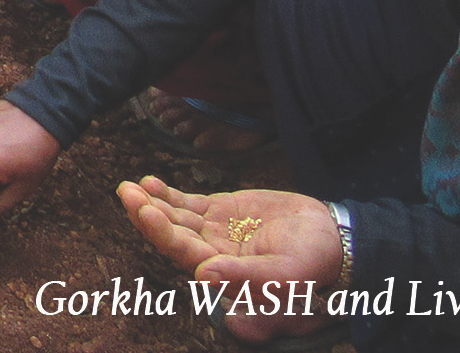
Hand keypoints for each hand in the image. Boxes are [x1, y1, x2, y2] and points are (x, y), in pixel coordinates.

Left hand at [117, 178, 344, 342]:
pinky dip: (167, 194)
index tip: (145, 212)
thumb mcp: (284, 275)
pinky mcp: (220, 210)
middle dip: (147, 215)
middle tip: (127, 193)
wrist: (331, 238)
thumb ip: (244, 276)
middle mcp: (211, 252)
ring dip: (150, 202)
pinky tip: (149, 182)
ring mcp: (213, 230)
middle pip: (171, 234)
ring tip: (129, 187)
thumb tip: (202, 277)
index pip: (184, 253)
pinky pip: (187, 204)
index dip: (162, 233)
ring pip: (174, 217)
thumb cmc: (313, 263)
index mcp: (223, 272)